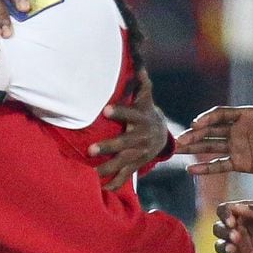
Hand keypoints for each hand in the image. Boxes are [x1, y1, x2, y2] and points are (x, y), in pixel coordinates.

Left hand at [91, 71, 167, 190]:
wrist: (162, 135)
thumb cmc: (145, 112)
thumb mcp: (145, 98)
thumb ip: (141, 83)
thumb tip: (139, 63)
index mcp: (142, 118)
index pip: (131, 113)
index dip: (120, 112)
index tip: (106, 110)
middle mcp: (142, 137)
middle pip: (125, 142)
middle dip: (109, 147)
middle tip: (90, 150)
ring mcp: (140, 153)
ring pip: (124, 161)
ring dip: (108, 168)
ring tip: (92, 174)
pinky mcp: (137, 164)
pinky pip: (126, 174)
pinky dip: (115, 182)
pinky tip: (102, 189)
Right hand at [176, 83, 252, 176]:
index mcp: (246, 115)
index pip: (221, 115)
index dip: (207, 119)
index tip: (195, 125)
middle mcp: (237, 129)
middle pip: (210, 130)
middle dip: (194, 135)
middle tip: (178, 141)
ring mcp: (237, 146)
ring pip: (210, 146)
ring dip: (194, 148)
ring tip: (176, 151)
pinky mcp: (239, 162)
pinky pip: (219, 164)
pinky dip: (206, 168)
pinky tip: (190, 171)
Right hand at [213, 201, 252, 252]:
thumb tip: (237, 207)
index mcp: (246, 213)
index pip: (224, 210)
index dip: (223, 214)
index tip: (232, 220)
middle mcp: (240, 228)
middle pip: (218, 228)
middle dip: (222, 231)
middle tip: (236, 235)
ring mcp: (242, 245)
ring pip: (220, 245)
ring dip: (222, 246)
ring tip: (233, 247)